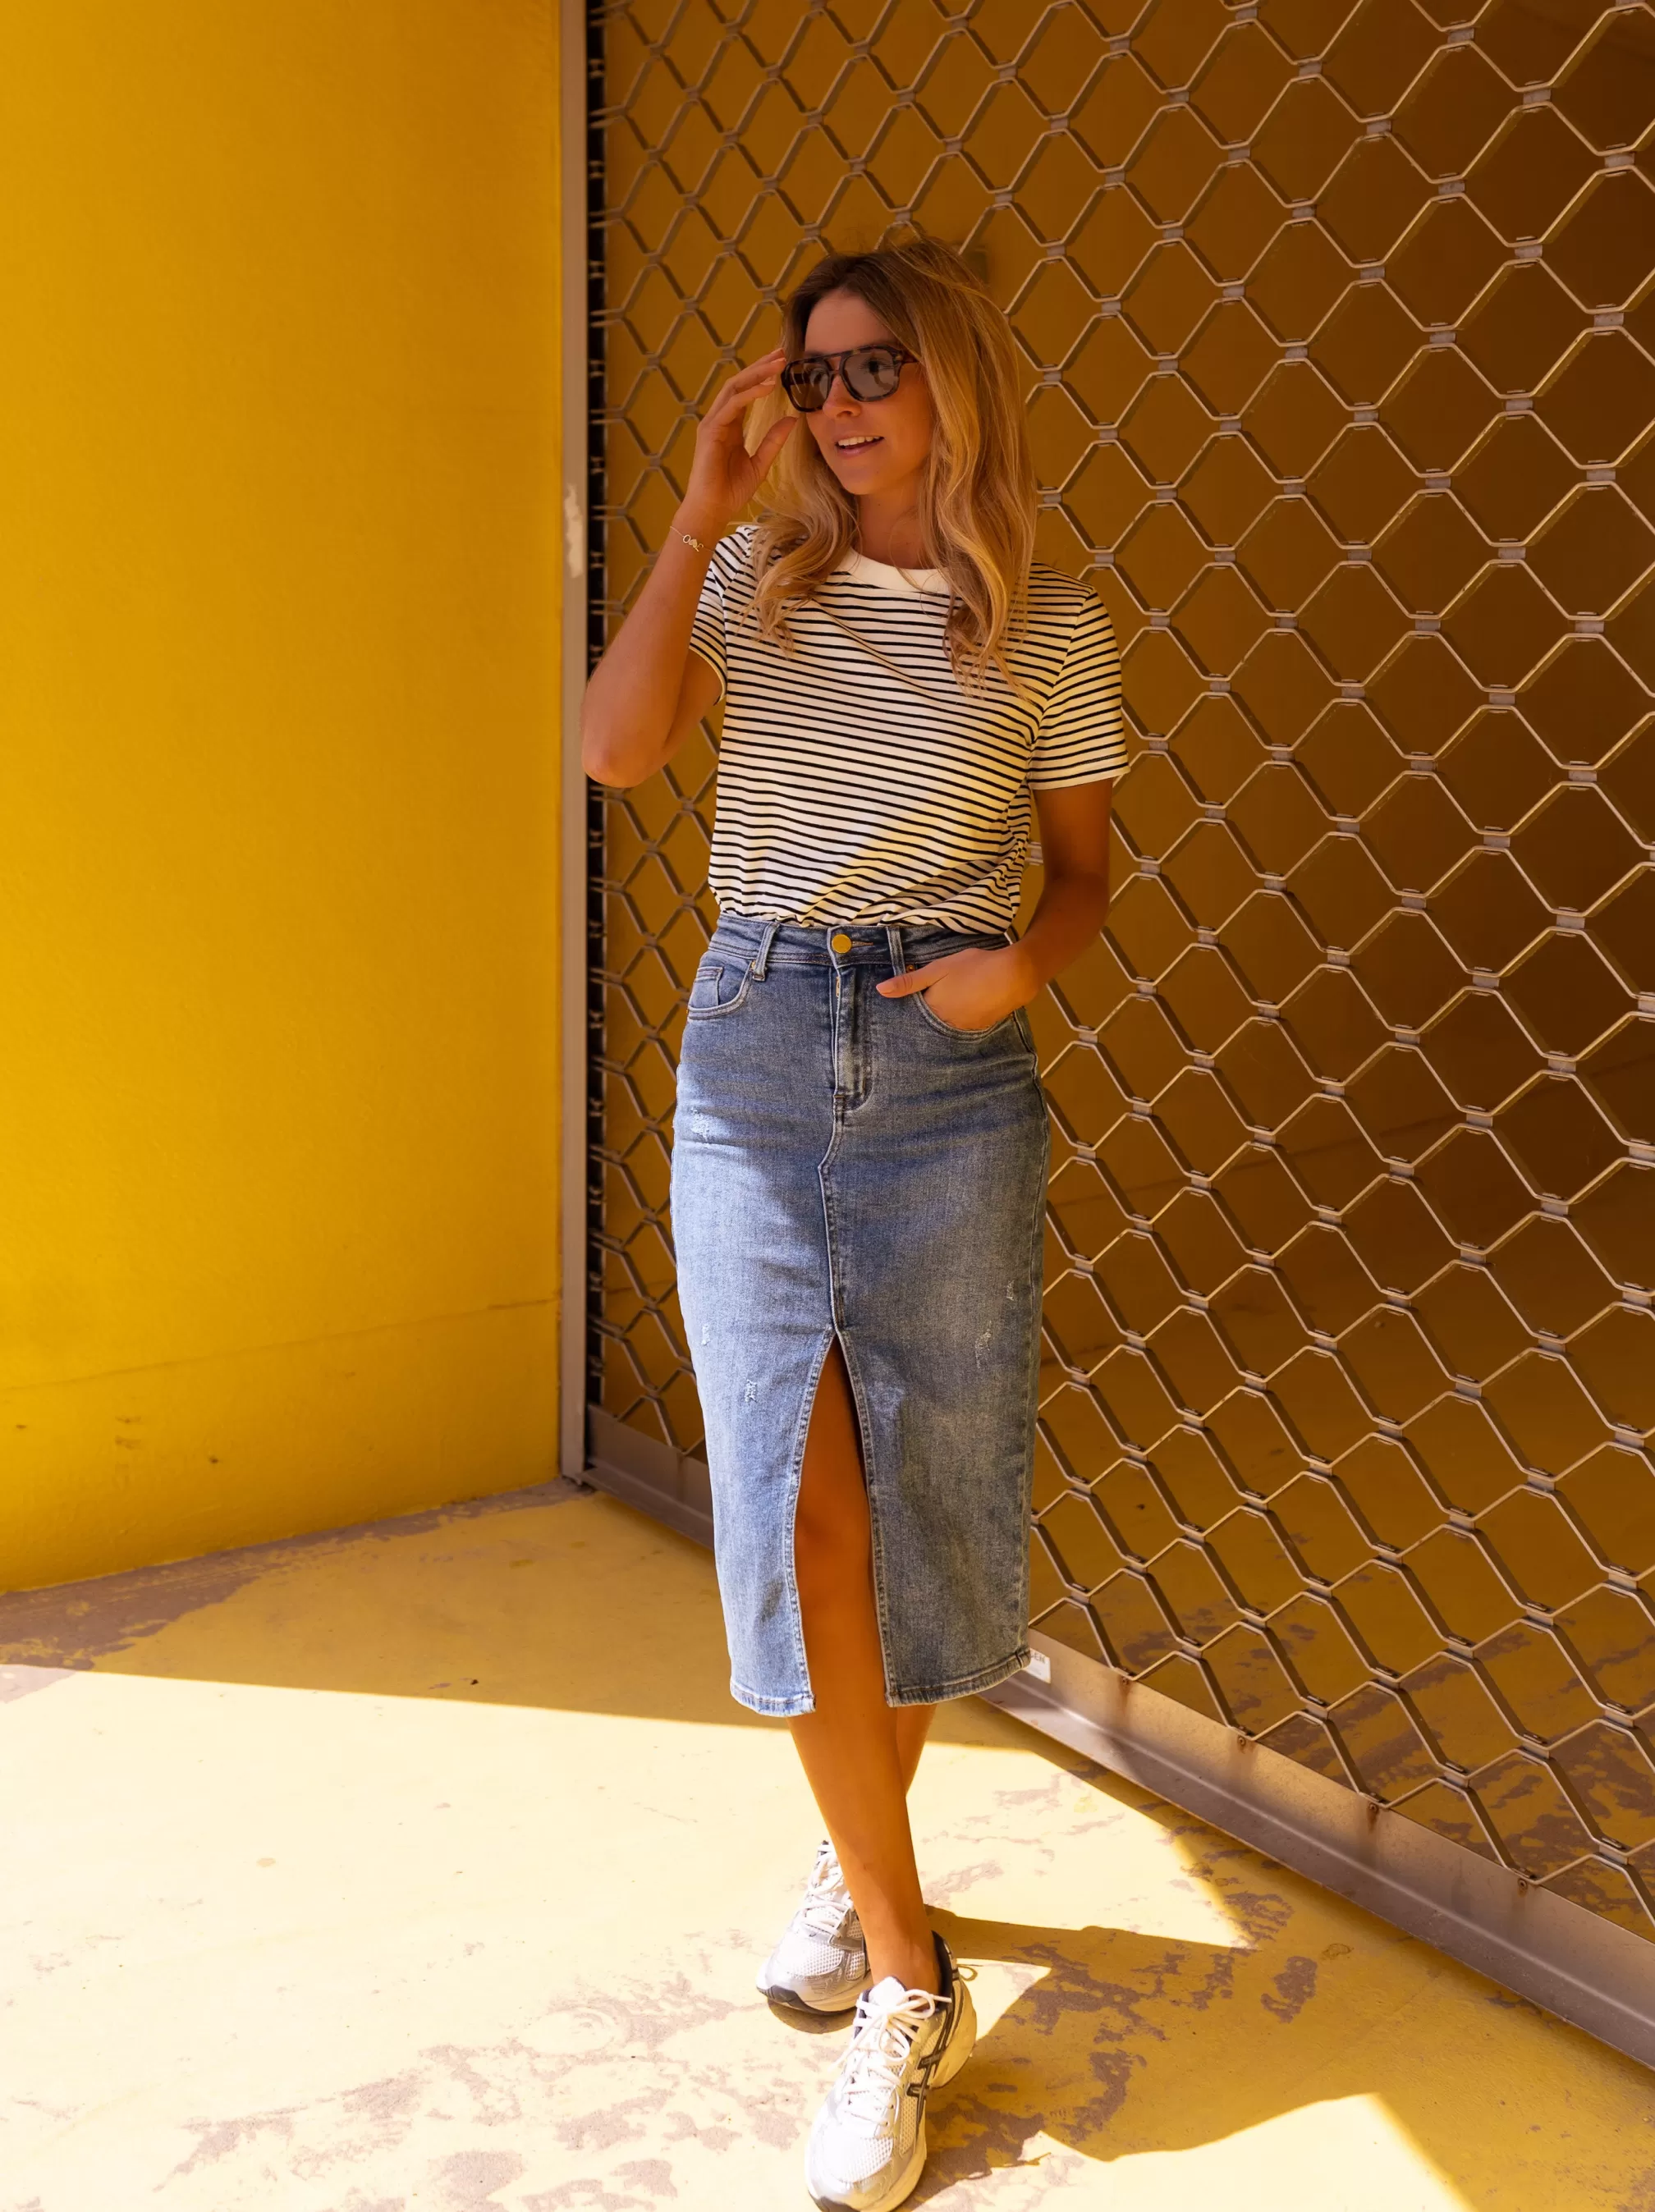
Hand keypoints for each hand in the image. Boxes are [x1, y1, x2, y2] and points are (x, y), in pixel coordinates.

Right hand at [674, 350, 794, 539]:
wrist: (712, 510)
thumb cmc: (731, 491)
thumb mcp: (760, 463)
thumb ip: (774, 440)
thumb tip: (792, 419)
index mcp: (730, 425)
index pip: (746, 391)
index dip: (762, 376)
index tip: (781, 363)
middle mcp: (720, 419)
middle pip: (739, 383)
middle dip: (760, 366)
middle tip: (781, 352)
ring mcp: (713, 423)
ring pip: (735, 388)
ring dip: (757, 374)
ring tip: (778, 364)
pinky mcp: (711, 431)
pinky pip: (732, 405)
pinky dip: (751, 394)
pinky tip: (768, 388)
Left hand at [876, 944, 1036, 1031]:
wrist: (1013, 975)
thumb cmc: (973, 967)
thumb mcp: (938, 969)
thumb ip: (909, 981)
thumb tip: (880, 990)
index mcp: (933, 1010)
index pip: (912, 1014)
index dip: (910, 1006)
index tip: (908, 1001)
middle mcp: (946, 1025)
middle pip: (929, 1021)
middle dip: (926, 1013)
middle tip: (933, 997)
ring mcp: (964, 1028)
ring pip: (946, 1024)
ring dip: (943, 1016)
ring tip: (949, 1000)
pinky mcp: (980, 1027)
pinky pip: (963, 1025)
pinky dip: (960, 1016)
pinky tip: (965, 1004)